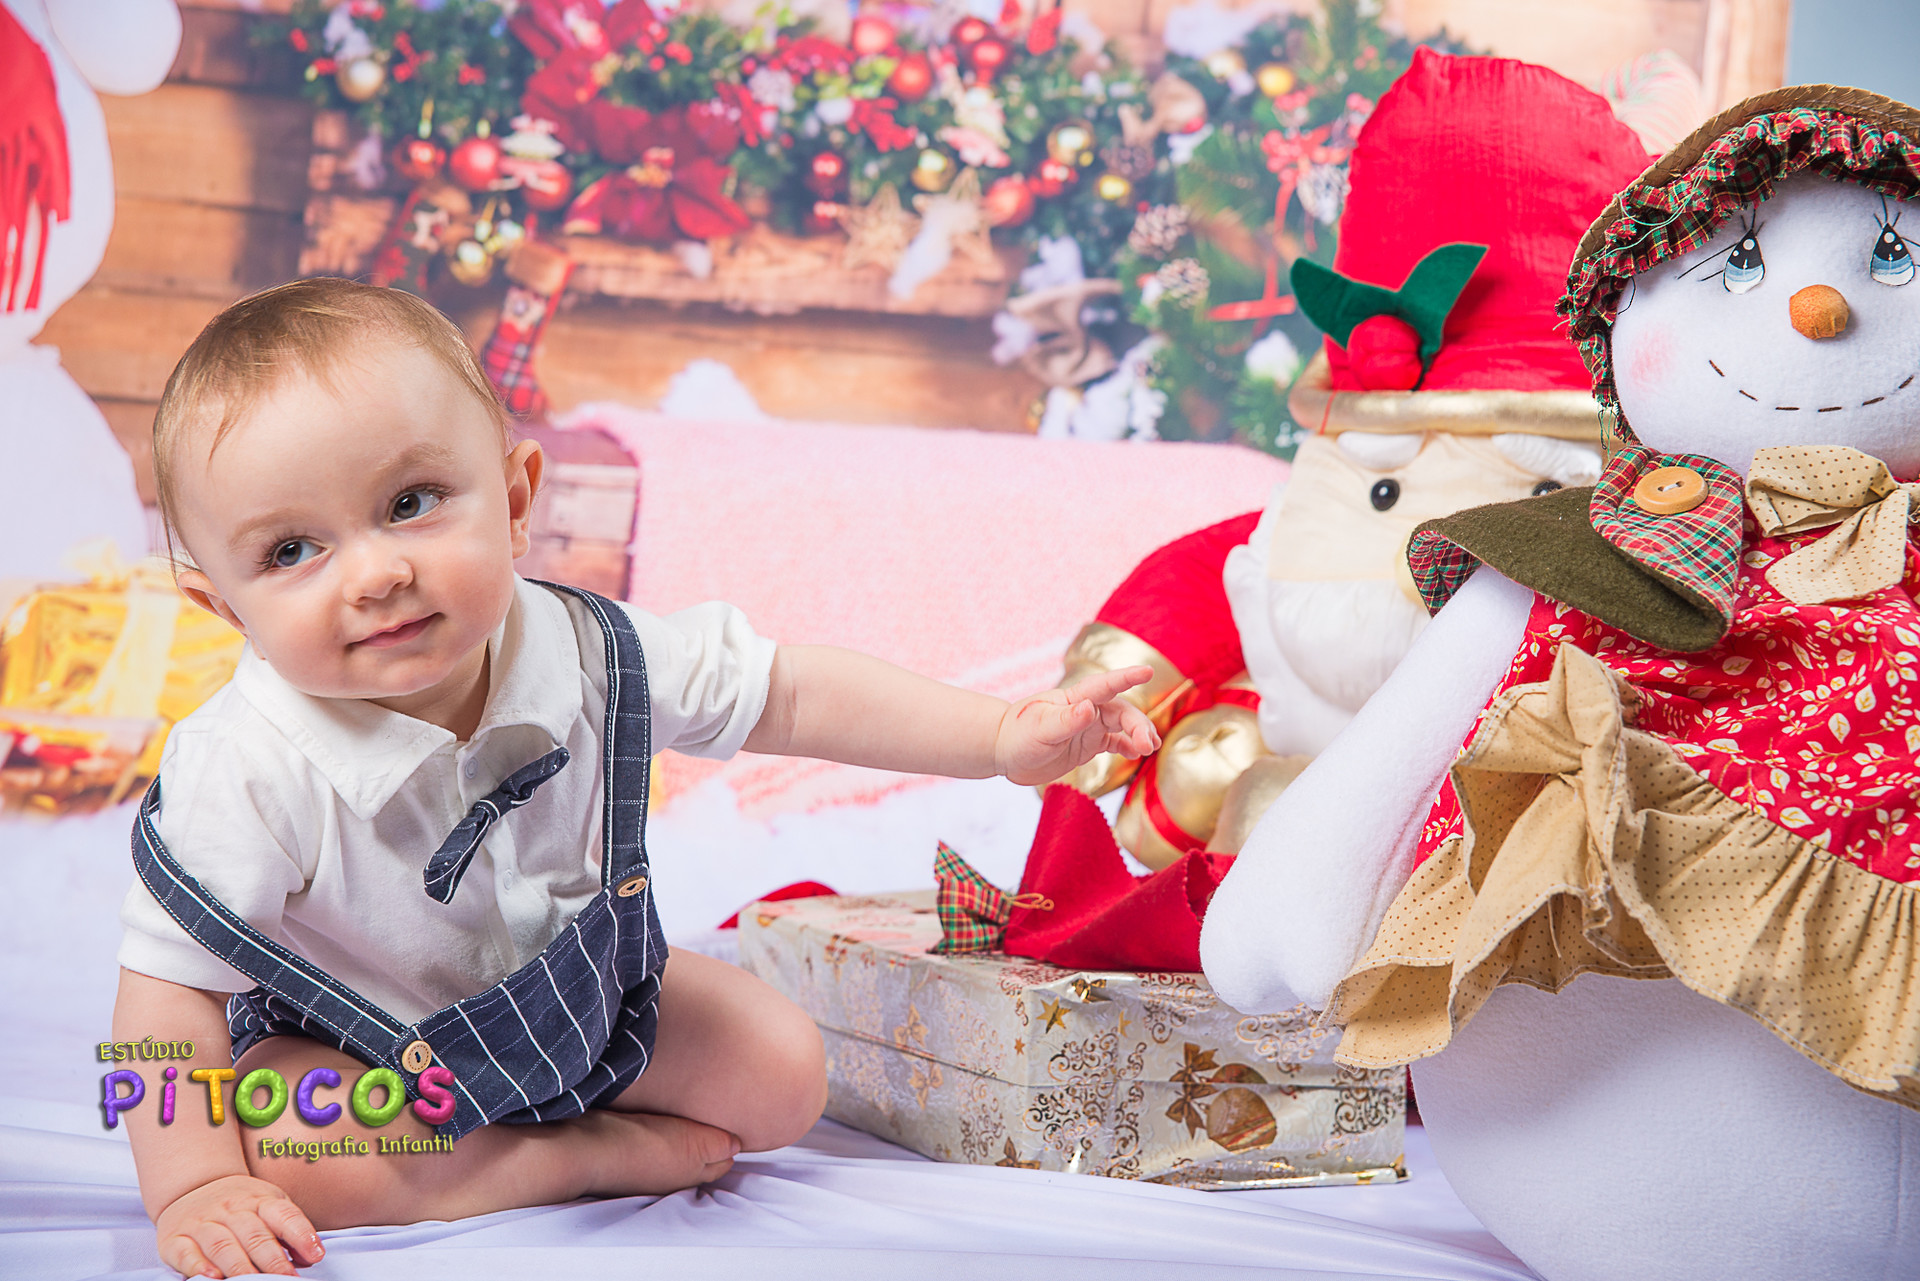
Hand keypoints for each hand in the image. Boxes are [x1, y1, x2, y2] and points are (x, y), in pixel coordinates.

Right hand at [155, 1174, 323, 1277]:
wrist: (193, 1185)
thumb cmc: (240, 1205)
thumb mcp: (269, 1206)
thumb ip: (289, 1230)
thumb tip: (310, 1256)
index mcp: (260, 1200)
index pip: (283, 1215)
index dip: (301, 1235)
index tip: (316, 1255)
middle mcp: (231, 1209)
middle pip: (254, 1236)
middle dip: (273, 1261)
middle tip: (288, 1279)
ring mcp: (201, 1223)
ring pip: (222, 1246)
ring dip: (241, 1267)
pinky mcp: (175, 1239)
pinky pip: (186, 1253)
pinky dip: (199, 1267)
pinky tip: (213, 1277)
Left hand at [994, 666, 1161, 786]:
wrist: (1005, 751)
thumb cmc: (1018, 735)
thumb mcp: (1041, 729)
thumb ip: (1067, 720)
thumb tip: (1090, 708)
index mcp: (1074, 698)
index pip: (1105, 685)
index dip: (1127, 677)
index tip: (1148, 672)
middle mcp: (1085, 709)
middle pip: (1121, 711)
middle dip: (1138, 725)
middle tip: (1147, 744)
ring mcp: (1088, 727)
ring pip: (1122, 726)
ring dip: (1138, 734)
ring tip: (1150, 748)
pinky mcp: (1087, 744)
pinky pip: (1114, 743)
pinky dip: (1127, 747)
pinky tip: (1136, 755)